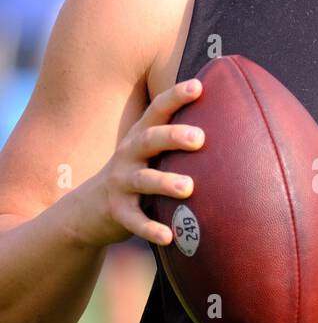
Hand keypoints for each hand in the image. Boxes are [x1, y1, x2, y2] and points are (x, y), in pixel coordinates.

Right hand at [71, 78, 204, 247]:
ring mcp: (120, 184)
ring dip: (165, 183)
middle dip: (173, 136)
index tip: (198, 86)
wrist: (87, 209)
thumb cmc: (134, 176)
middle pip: (149, 141)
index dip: (176, 97)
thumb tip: (225, 129)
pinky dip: (150, 228)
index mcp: (140, 138)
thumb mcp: (148, 155)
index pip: (157, 110)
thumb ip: (174, 143)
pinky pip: (134, 221)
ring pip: (143, 181)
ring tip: (188, 188)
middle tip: (199, 138)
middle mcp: (128, 156)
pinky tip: (169, 236)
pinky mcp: (117, 212)